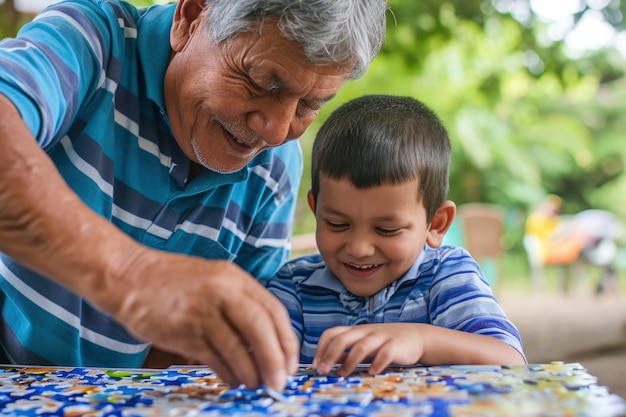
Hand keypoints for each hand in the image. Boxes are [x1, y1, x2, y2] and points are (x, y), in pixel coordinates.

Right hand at [109, 249, 298, 389]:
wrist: (128, 275)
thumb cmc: (173, 282)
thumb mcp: (214, 281)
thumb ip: (238, 305)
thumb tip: (265, 343)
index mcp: (234, 278)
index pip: (273, 310)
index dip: (286, 340)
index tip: (290, 362)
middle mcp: (222, 291)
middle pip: (260, 328)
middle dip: (275, 359)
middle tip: (280, 382)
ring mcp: (201, 310)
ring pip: (237, 347)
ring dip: (251, 372)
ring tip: (256, 386)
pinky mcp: (182, 330)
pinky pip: (213, 357)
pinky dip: (227, 373)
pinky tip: (233, 380)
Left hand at [313, 323, 423, 376]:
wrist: (415, 336)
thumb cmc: (385, 342)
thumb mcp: (363, 344)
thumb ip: (346, 353)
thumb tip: (326, 364)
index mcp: (355, 331)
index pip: (332, 333)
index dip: (321, 347)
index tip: (316, 364)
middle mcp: (365, 332)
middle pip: (343, 338)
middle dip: (330, 354)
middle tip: (322, 370)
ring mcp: (380, 337)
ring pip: (362, 346)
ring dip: (349, 362)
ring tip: (342, 374)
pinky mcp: (396, 345)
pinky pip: (385, 353)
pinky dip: (377, 363)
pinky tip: (371, 372)